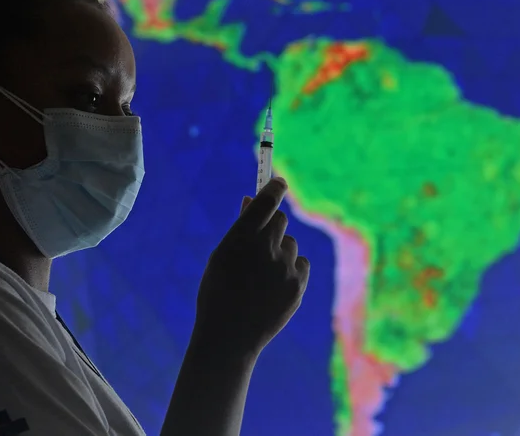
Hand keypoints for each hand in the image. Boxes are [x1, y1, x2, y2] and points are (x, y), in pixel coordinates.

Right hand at [193, 178, 310, 358]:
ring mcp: (284, 268)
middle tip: (260, 241)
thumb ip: (240, 227)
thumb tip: (251, 199)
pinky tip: (273, 285)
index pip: (267, 200)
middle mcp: (264, 248)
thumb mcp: (221, 256)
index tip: (278, 182)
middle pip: (281, 220)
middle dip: (273, 225)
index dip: (274, 187)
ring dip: (279, 252)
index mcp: (240, 238)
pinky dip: (290, 269)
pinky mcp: (298, 285)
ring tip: (261, 276)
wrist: (229, 336)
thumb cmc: (219, 292)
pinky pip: (300, 263)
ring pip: (290, 244)